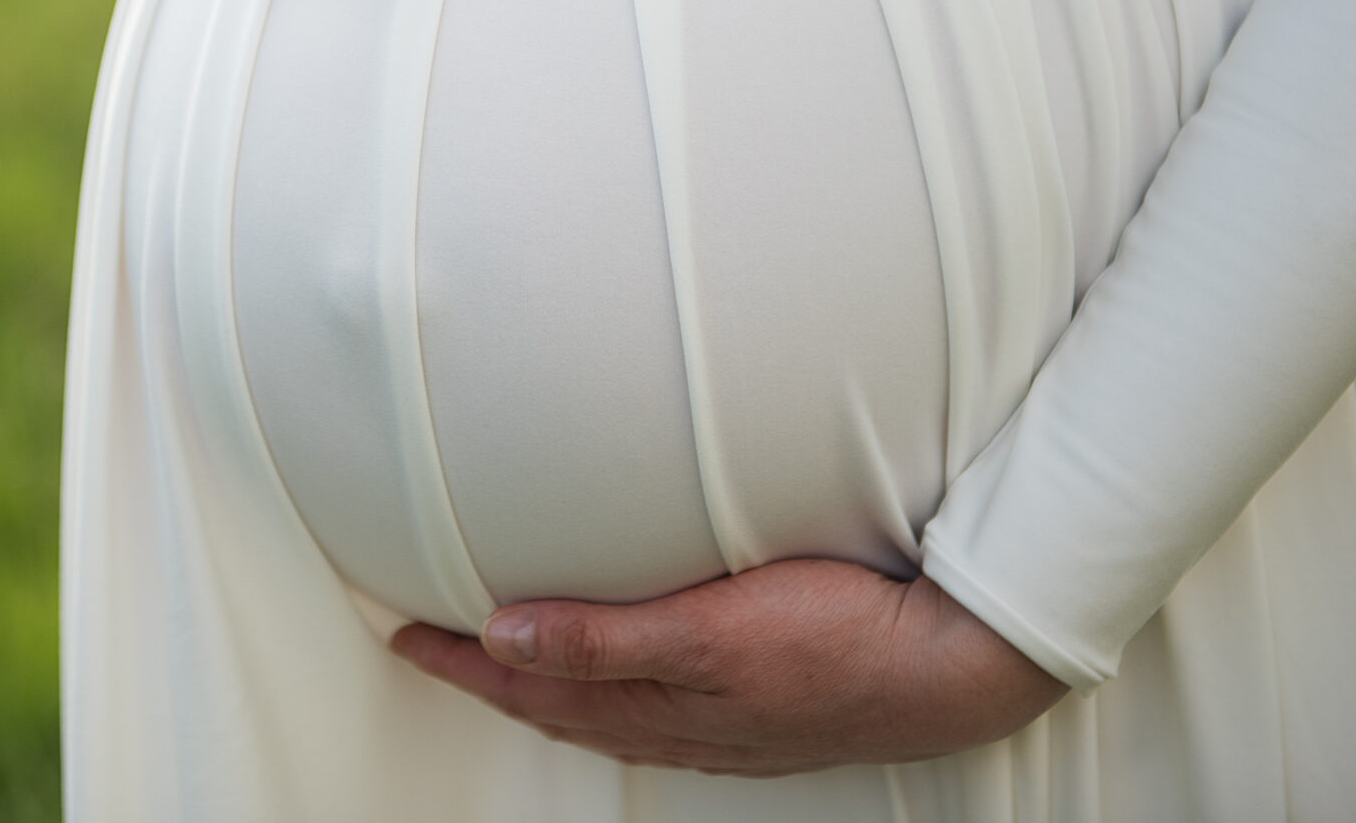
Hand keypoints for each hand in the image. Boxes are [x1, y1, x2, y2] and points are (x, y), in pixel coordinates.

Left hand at [389, 558, 1067, 776]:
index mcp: (657, 705)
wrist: (951, 666)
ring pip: (605, 712)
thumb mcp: (709, 633)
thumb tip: (505, 639)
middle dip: (491, 679)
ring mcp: (721, 723)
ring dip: (546, 689)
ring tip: (503, 666)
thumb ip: (605, 638)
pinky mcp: (757, 709)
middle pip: (559, 705)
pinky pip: (655, 711)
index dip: (463, 663)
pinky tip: (622, 681)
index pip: (532, 685)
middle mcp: (681, 722)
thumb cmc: (840, 641)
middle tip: (432, 648)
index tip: (405, 636)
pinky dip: (610, 695)